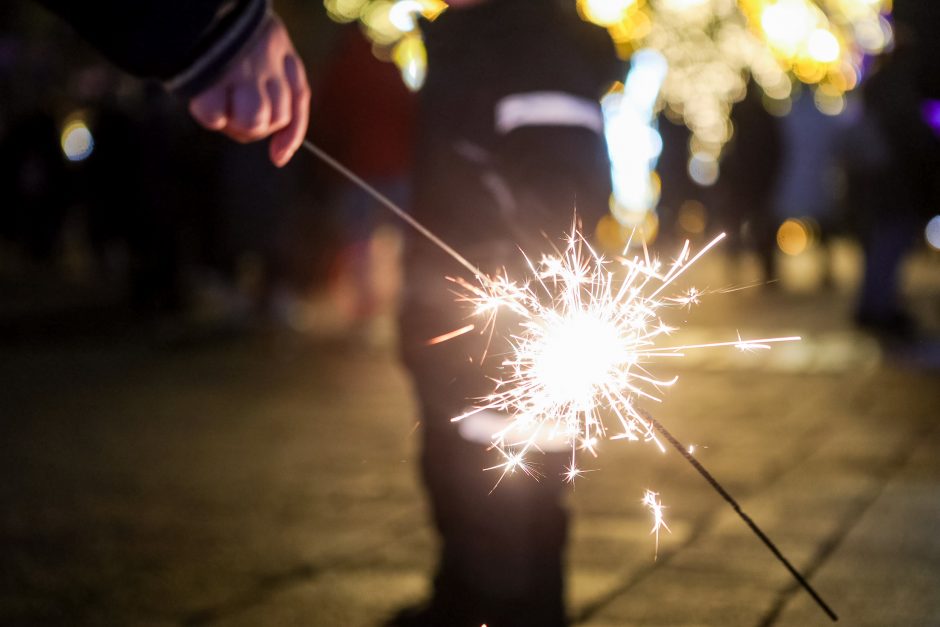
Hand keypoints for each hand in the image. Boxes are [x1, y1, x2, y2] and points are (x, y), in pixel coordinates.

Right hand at [188, 15, 309, 166]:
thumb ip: (281, 96)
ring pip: (253, 121)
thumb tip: (280, 159)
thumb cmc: (230, 33)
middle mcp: (267, 64)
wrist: (201, 9)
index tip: (277, 156)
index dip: (289, 134)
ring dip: (235, 122)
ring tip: (221, 102)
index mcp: (283, 54)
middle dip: (255, 126)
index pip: (298, 102)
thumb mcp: (267, 49)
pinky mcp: (210, 78)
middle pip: (275, 118)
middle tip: (234, 110)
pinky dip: (209, 115)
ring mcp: (240, 71)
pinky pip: (214, 116)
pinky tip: (206, 98)